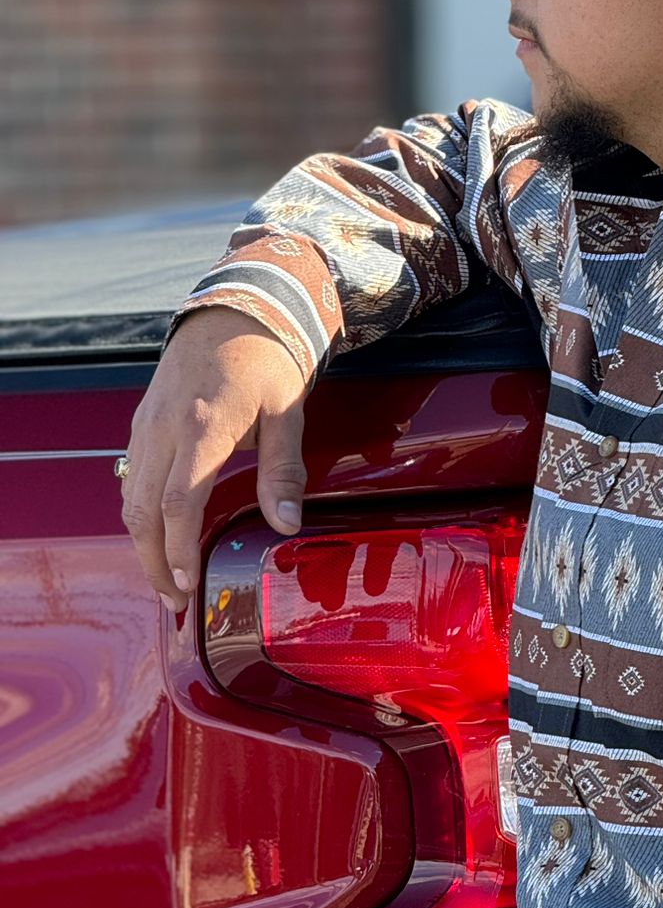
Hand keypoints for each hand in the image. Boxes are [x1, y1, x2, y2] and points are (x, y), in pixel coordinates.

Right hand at [121, 307, 312, 615]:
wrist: (237, 309)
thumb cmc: (269, 359)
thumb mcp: (288, 411)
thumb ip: (284, 470)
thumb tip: (286, 523)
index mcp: (202, 425)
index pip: (179, 502)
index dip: (179, 549)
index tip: (188, 585)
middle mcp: (164, 426)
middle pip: (143, 509)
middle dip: (154, 560)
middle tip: (173, 598)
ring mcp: (147, 424)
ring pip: (129, 496)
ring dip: (142, 543)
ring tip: (165, 578)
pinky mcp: (142, 421)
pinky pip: (129, 476)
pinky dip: (137, 512)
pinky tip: (155, 536)